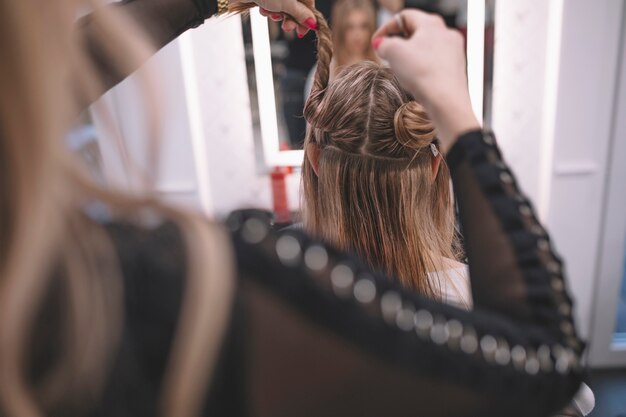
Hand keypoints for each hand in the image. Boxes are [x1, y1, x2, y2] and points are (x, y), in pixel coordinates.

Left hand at [239, 0, 317, 36]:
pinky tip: (263, 9)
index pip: (309, 5)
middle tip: (287, 28)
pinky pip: (272, 6)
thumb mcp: (287, 4)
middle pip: (296, 7)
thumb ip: (301, 14)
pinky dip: (269, 10)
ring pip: (284, 8)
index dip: (307, 19)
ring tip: (272, 15)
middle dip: (290, 19)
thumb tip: (313, 23)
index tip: (303, 31)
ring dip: (278, 15)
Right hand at [372, 10, 479, 150]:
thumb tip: (382, 44)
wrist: (446, 101)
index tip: (376, 42)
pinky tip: (416, 79)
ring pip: (426, 47)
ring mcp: (453, 51)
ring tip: (401, 69)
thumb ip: (384, 44)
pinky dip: (422, 67)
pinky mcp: (455, 68)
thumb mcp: (394, 53)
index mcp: (432, 24)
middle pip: (417, 31)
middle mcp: (446, 34)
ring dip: (411, 55)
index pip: (404, 16)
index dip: (386, 28)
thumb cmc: (423, 74)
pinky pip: (434, 62)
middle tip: (387, 55)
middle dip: (399, 42)